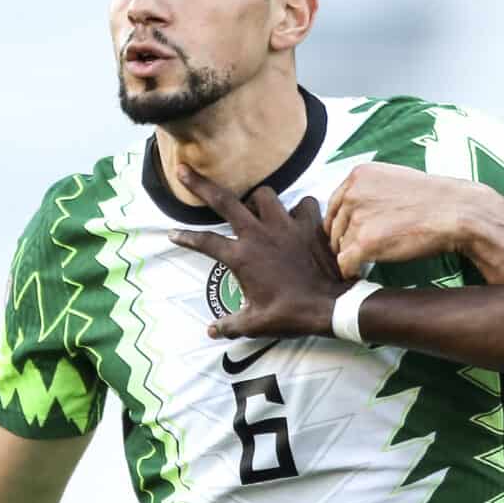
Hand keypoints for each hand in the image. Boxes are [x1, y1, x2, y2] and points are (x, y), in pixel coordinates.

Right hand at [168, 165, 348, 339]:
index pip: (205, 242)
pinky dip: (300, 209)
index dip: (185, 237)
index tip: (172, 233)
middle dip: (200, 184)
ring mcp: (285, 225)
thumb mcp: (256, 324)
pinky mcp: (310, 223)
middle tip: (184, 170)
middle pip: (224, 201)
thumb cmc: (291, 314)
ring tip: (256, 210)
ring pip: (264, 194)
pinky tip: (297, 219)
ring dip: (257, 200)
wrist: (330, 306)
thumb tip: (211, 332)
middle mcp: (259, 235)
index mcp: (242, 257)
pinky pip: (303, 203)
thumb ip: (231, 325)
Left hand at [322, 165, 497, 277]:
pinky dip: (351, 271)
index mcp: (359, 175)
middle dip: (344, 241)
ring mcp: (358, 218)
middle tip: (360, 253)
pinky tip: (362, 273)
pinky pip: (345, 264)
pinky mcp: (365, 243)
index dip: (342, 224)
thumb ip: (372, 191)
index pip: (335, 204)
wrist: (457, 212)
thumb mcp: (396, 180)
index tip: (350, 236)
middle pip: (334, 227)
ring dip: (352, 256)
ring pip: (340, 246)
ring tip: (367, 262)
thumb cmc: (435, 200)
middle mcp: (353, 193)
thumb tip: (356, 211)